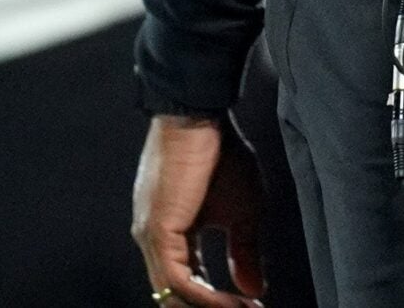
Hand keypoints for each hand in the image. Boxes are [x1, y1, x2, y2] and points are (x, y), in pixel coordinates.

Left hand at [133, 114, 265, 307]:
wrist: (201, 115)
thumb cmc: (220, 151)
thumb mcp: (242, 211)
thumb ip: (243, 252)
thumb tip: (253, 290)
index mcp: (168, 232)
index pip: (186, 282)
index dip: (216, 301)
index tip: (250, 306)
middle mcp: (152, 238)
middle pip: (175, 295)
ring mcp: (150, 236)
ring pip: (174, 295)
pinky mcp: (156, 231)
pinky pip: (178, 281)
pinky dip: (208, 297)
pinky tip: (235, 302)